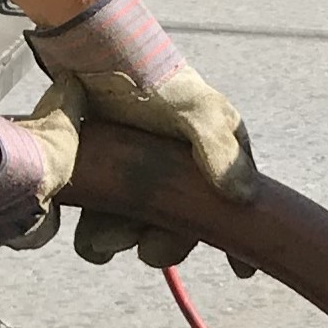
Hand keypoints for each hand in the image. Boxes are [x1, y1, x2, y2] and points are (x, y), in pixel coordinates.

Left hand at [27, 0, 259, 270]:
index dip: (238, 245)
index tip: (240, 272)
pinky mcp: (106, 184)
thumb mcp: (195, 110)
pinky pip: (101, 227)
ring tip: (101, 229)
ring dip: (119, 239)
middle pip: (177, 234)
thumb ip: (218, 151)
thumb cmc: (150, 79)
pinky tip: (84, 222)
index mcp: (214, 159)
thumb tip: (243, 197)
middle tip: (141, 243)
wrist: (88, 54)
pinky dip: (93, 232)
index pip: (233, 213)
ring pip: (135, 235)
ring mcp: (140, 182)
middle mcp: (180, 176)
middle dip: (158, 244)